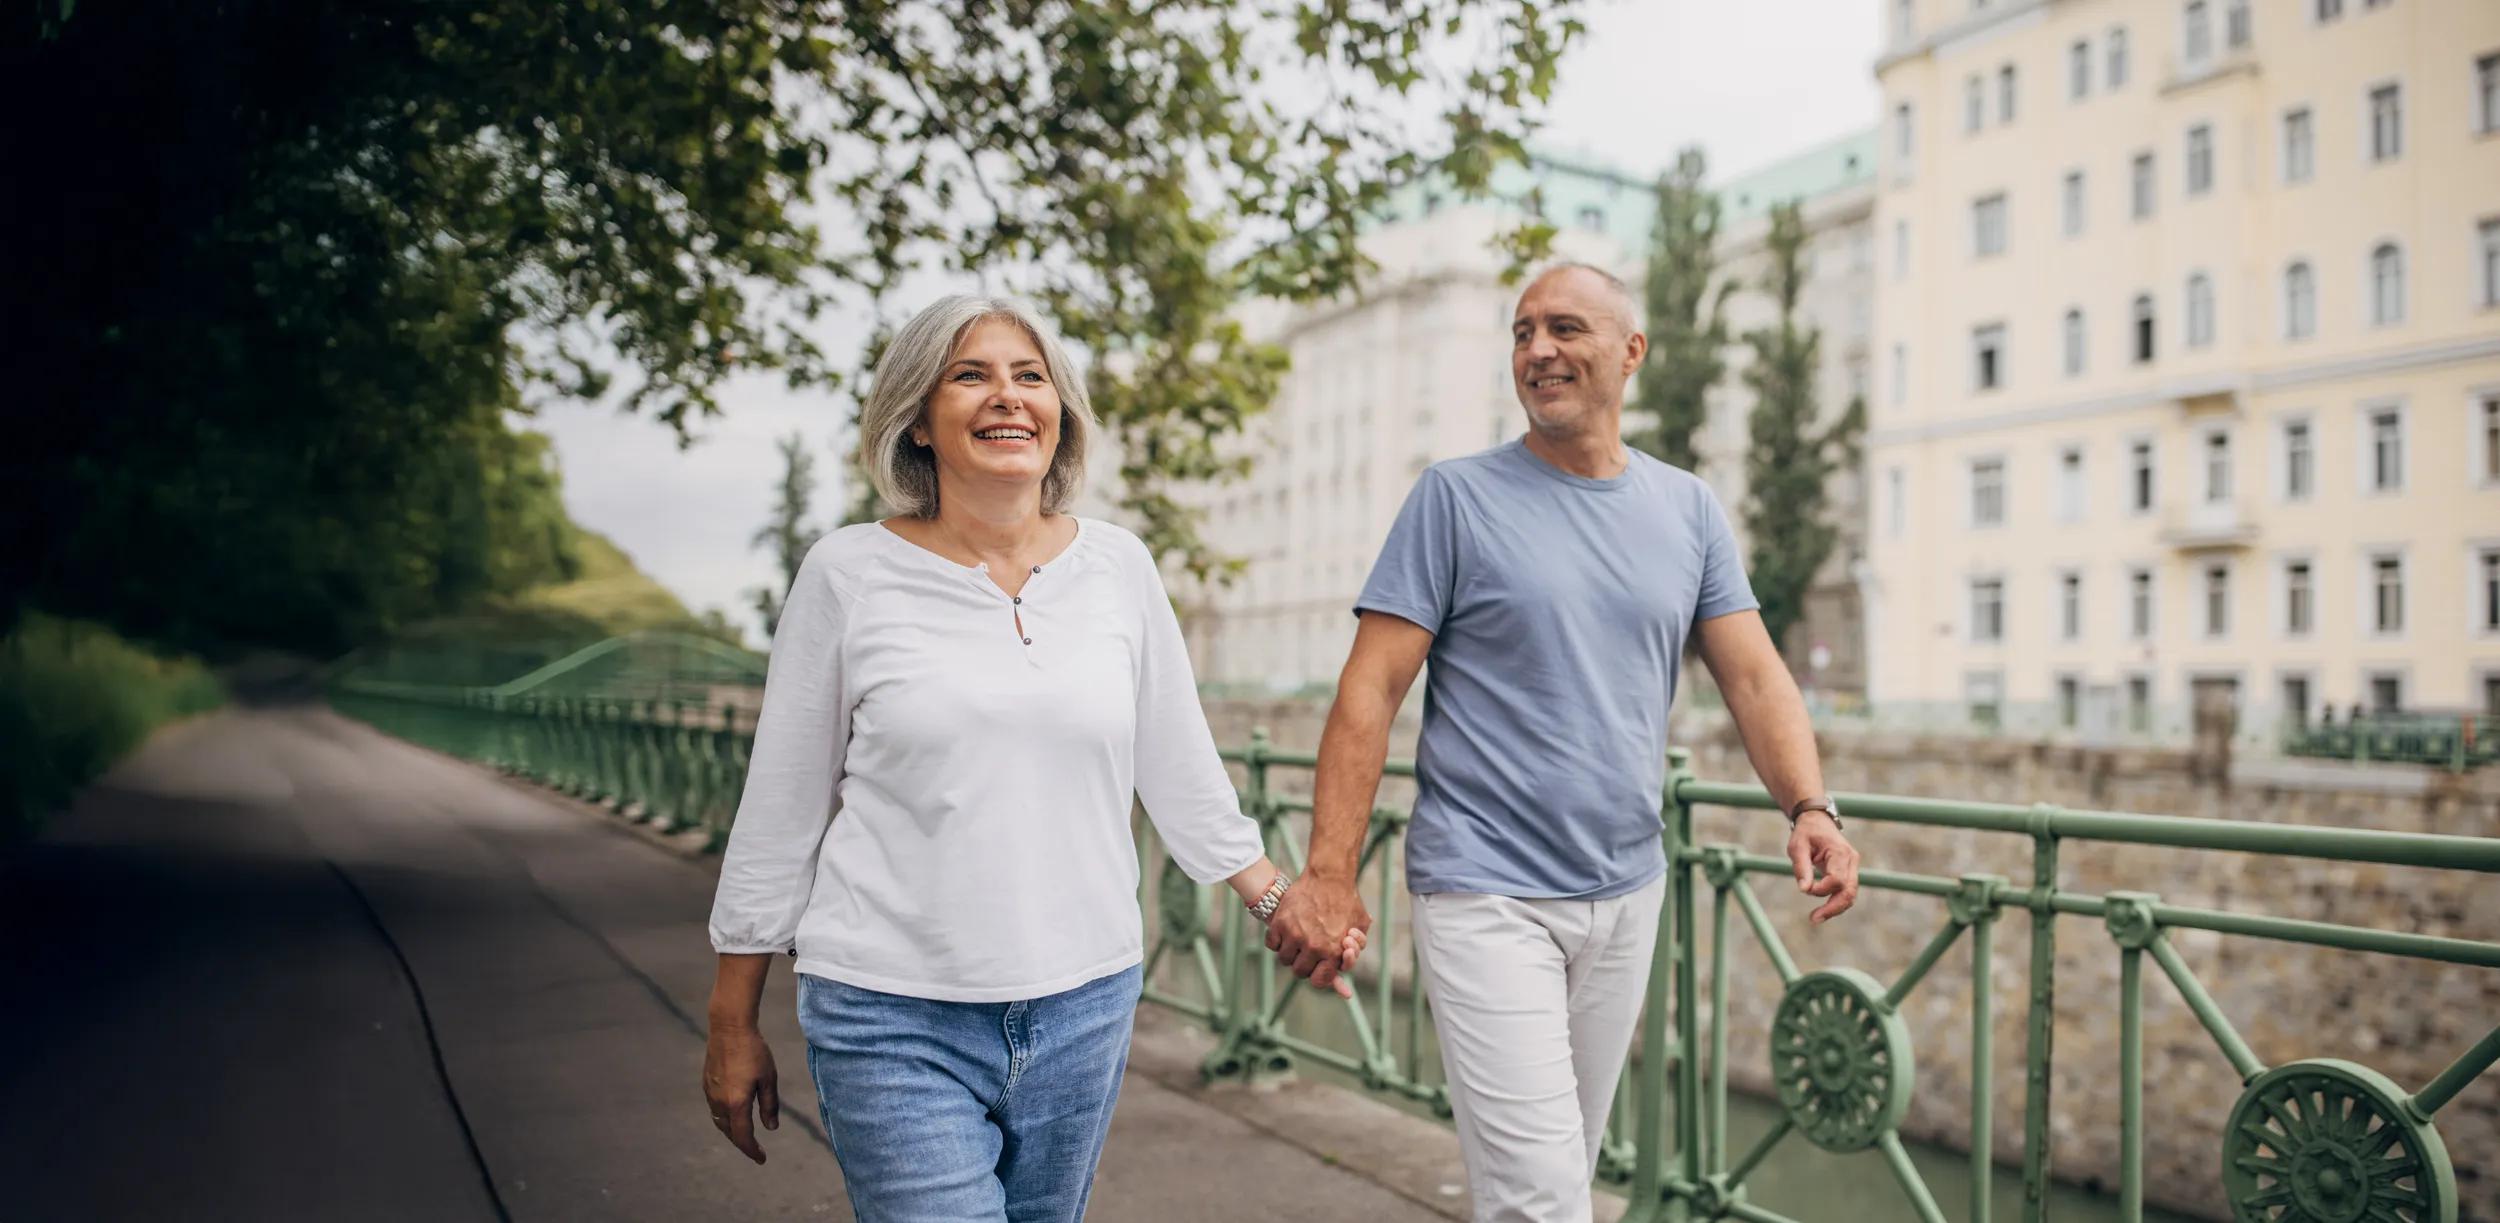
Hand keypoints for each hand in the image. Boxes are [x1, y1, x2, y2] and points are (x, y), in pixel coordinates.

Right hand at [702, 1023, 779, 1163]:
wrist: (729, 1028)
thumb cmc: (754, 1051)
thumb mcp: (769, 1078)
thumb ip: (769, 1105)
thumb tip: (770, 1128)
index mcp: (737, 1103)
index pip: (743, 1137)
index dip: (752, 1150)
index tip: (762, 1158)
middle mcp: (720, 1102)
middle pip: (730, 1132)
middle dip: (742, 1143)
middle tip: (755, 1148)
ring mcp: (710, 1093)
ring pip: (719, 1122)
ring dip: (731, 1132)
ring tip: (743, 1134)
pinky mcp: (706, 1084)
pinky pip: (714, 1109)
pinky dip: (724, 1118)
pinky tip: (732, 1113)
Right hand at [1264, 871, 1371, 994]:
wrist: (1330, 876)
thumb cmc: (1347, 901)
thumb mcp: (1360, 926)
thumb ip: (1355, 948)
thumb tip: (1343, 964)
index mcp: (1333, 951)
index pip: (1319, 980)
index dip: (1319, 976)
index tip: (1318, 968)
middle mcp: (1313, 946)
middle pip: (1299, 971)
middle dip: (1304, 964)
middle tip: (1306, 952)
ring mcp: (1295, 935)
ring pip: (1284, 959)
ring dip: (1290, 952)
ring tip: (1296, 939)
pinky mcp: (1280, 923)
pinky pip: (1271, 944)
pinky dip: (1276, 940)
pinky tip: (1285, 932)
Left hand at [1787, 811, 1860, 924]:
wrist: (1817, 822)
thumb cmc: (1806, 833)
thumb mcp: (1797, 846)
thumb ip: (1801, 867)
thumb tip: (1804, 890)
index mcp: (1840, 852)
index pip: (1837, 879)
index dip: (1822, 889)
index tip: (1805, 888)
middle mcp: (1851, 860)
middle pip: (1849, 891)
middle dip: (1833, 908)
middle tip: (1814, 919)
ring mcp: (1852, 867)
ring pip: (1850, 895)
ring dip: (1834, 908)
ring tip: (1815, 918)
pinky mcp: (1848, 872)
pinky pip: (1845, 891)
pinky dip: (1835, 902)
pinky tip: (1822, 910)